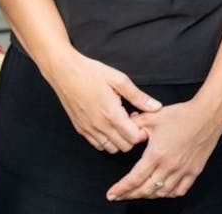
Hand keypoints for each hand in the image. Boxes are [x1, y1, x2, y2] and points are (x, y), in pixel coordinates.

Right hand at [45, 51, 160, 152]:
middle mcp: (99, 126)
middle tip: (133, 119)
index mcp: (111, 114)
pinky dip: (107, 140)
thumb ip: (139, 97)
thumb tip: (156, 107)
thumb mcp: (120, 80)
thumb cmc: (93, 73)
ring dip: (120, 139)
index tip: (142, 118)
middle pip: (124, 146)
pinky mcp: (80, 129)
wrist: (65, 73)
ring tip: (122, 122)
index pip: (133, 138)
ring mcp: (88, 130)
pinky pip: (97, 144)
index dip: (142, 131)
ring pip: (110, 148)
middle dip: (133, 136)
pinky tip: (110, 124)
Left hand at [105, 97, 221, 200]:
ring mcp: (183, 170)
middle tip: (121, 195)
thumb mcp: (154, 116)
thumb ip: (135, 124)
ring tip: (140, 192)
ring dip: (148, 195)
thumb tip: (123, 129)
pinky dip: (169, 194)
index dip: (121, 189)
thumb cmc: (182, 114)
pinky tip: (163, 190)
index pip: (134, 179)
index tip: (111, 194)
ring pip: (161, 193)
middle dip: (130, 195)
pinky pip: (179, 190)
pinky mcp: (194, 171)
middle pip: (145, 190)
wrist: (208, 114)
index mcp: (156, 154)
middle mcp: (169, 166)